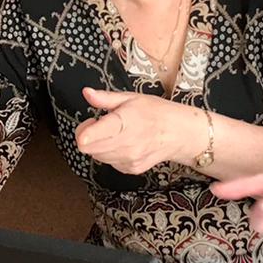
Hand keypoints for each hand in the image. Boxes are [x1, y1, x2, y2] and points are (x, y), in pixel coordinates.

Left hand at [75, 87, 195, 175]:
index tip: (87, 125)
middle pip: (88, 148)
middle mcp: (125, 145)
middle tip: (99, 123)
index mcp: (123, 123)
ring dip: (99, 145)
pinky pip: (110, 162)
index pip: (90, 138)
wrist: (180, 133)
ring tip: (115, 132)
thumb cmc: (157, 112)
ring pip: (97, 156)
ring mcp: (128, 159)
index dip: (82, 133)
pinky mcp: (131, 169)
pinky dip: (111, 153)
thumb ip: (105, 98)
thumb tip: (87, 93)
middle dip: (88, 135)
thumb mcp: (131, 98)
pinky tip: (124, 142)